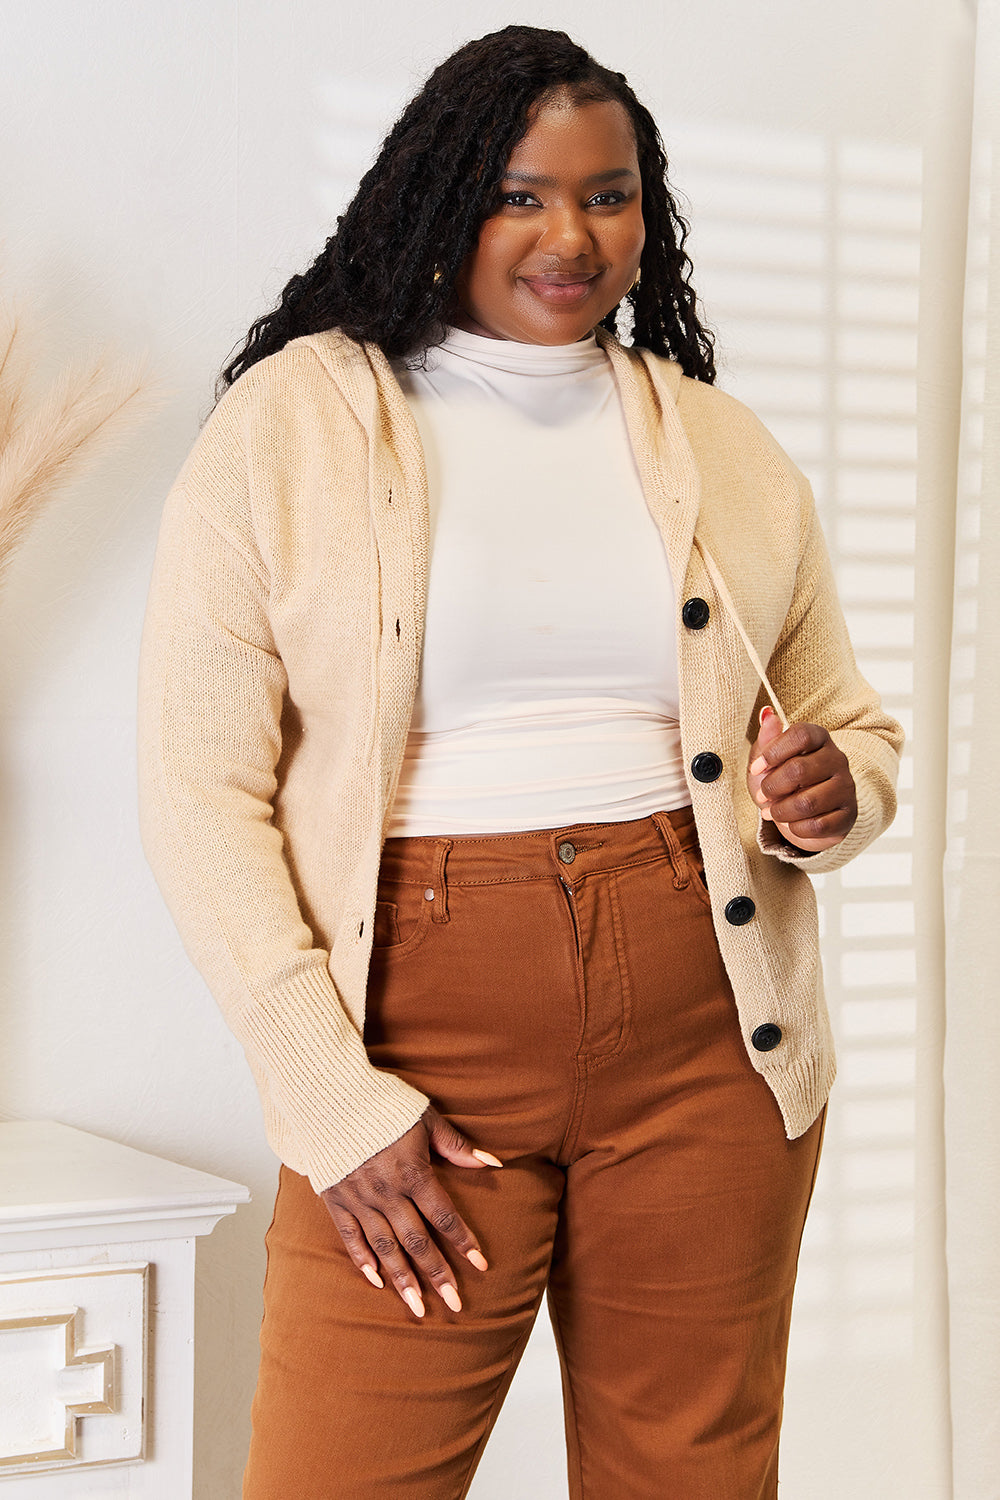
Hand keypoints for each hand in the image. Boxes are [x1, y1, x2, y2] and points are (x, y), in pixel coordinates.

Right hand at [320, 1104, 499, 1317]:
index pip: (444, 1216)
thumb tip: (492, 1163)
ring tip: (417, 1307)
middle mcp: (387, 1193)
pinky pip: (350, 1237)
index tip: (481, 1266)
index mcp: (412, 1173)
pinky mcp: (335, 1200)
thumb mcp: (426, 1117)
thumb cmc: (384, 1103)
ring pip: (385, 1247)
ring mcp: (359, 1199)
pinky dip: (363, 1260)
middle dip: (438, 1274)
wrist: (330, 1095)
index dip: (464, 1241)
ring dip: (404, 1279)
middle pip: (417, 1241)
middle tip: (455, 1304)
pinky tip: (377, 1281)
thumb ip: (456, 1146)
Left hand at [747, 707, 857, 851]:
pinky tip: (790, 824)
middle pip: (798, 770)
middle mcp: (838, 759)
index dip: (773, 752)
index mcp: (820, 738)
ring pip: (807, 802)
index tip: (755, 769)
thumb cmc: (785, 781)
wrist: (806, 813)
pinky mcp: (848, 815)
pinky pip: (817, 825)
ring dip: (780, 811)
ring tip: (772, 812)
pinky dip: (796, 828)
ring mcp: (846, 787)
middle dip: (771, 787)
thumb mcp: (771, 759)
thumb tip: (767, 714)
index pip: (800, 735)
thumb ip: (768, 739)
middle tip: (762, 796)